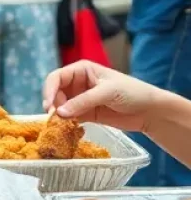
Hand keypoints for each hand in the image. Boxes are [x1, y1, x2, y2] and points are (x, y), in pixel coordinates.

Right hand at [43, 61, 162, 132]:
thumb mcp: (106, 92)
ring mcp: (81, 99)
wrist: (151, 111)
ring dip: (59, 115)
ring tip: (60, 125)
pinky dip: (67, 123)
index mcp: (81, 70)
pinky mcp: (87, 114)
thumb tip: (59, 112)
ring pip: (61, 106)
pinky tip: (67, 129)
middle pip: (56, 92)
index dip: (49, 89)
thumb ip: (83, 101)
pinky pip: (71, 118)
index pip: (57, 77)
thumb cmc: (131, 92)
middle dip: (53, 103)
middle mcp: (78, 83)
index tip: (48, 105)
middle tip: (53, 117)